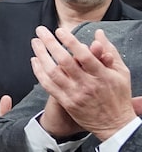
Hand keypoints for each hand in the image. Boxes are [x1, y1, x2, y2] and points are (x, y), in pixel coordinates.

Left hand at [31, 27, 135, 141]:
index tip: (60, 30)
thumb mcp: (121, 73)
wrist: (115, 125)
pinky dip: (39, 72)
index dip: (71, 42)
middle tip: (41, 31)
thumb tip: (98, 33)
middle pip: (65, 61)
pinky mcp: (67, 102)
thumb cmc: (118, 95)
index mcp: (103, 76)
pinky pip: (48, 85)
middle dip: (50, 43)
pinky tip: (34, 60)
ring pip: (53, 72)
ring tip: (35, 42)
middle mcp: (88, 85)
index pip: (85, 56)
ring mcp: (75, 94)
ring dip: (41, 55)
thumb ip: (109, 51)